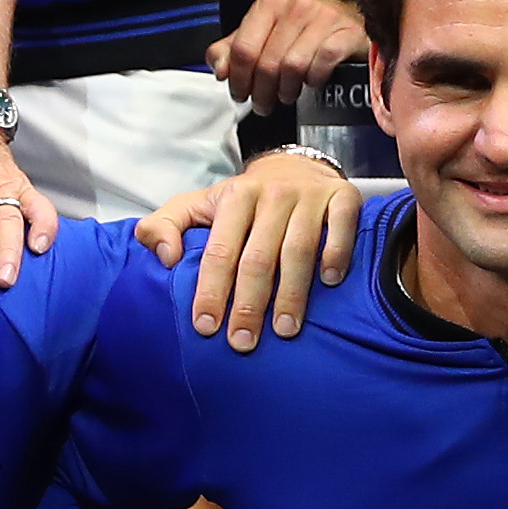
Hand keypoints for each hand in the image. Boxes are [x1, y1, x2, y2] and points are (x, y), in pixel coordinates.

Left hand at [142, 146, 363, 347]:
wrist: (295, 166)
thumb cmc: (243, 200)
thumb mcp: (197, 204)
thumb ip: (164, 225)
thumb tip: (165, 257)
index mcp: (235, 197)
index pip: (220, 250)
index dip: (211, 290)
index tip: (206, 326)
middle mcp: (272, 194)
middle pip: (258, 257)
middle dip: (248, 304)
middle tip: (242, 342)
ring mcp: (309, 196)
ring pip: (299, 250)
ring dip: (292, 294)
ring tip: (284, 330)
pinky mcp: (343, 197)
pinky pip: (341, 227)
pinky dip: (336, 254)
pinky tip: (328, 282)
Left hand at [206, 0, 363, 112]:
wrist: (341, 12)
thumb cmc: (295, 29)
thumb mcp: (257, 35)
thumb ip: (229, 52)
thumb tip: (221, 71)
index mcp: (269, 4)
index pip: (243, 49)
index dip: (238, 79)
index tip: (241, 95)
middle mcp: (295, 6)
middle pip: (267, 62)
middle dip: (262, 92)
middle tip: (263, 105)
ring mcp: (323, 18)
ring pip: (293, 66)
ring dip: (287, 89)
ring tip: (286, 95)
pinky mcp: (346, 33)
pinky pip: (324, 62)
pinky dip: (314, 78)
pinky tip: (310, 83)